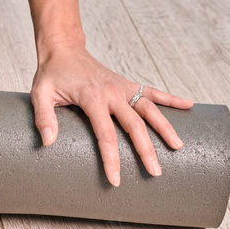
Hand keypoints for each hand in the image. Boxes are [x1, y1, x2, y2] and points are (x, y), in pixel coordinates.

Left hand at [31, 44, 193, 185]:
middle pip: (134, 125)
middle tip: (155, 172)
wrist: (63, 48)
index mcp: (92, 98)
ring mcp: (122, 87)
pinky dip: (172, 98)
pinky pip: (152, 92)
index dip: (111, 159)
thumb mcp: (40, 94)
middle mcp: (112, 92)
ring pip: (150, 108)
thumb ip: (43, 118)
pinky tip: (189, 106)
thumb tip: (48, 143)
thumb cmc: (51, 74)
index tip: (116, 180)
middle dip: (146, 150)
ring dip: (165, 127)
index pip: (106, 134)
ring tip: (178, 147)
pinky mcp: (127, 83)